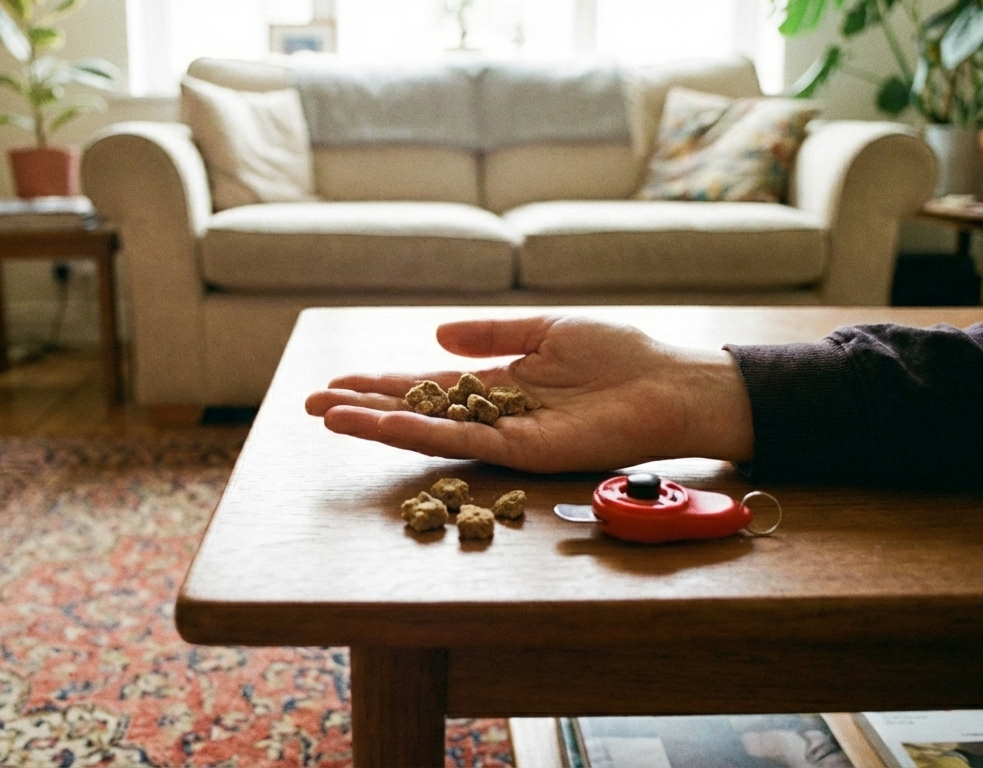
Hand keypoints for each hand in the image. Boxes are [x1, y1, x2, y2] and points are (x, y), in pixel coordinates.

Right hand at [304, 315, 754, 472]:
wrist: (671, 384)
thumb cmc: (622, 355)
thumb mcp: (547, 330)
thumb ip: (491, 335)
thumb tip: (436, 337)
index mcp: (500, 383)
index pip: (427, 385)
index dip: (381, 383)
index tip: (337, 381)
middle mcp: (494, 413)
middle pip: (416, 411)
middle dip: (363, 408)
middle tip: (311, 406)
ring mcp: (505, 435)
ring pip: (428, 431)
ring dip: (376, 424)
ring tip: (329, 418)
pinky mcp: (523, 451)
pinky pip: (462, 441)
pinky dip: (421, 432)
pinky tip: (384, 424)